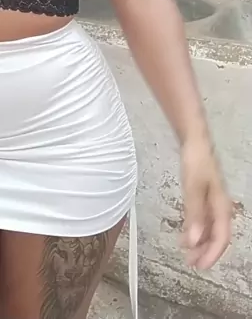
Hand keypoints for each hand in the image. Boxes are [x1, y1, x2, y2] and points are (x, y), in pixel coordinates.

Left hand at [180, 136, 231, 269]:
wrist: (195, 142)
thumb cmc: (197, 162)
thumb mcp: (193, 188)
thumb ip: (194, 214)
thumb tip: (194, 240)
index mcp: (222, 206)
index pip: (222, 237)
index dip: (212, 254)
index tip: (200, 266)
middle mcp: (220, 207)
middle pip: (217, 236)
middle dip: (205, 252)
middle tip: (191, 263)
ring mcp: (212, 202)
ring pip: (209, 229)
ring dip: (200, 243)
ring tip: (187, 253)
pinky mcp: (204, 197)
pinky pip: (203, 220)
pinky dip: (196, 230)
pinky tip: (186, 235)